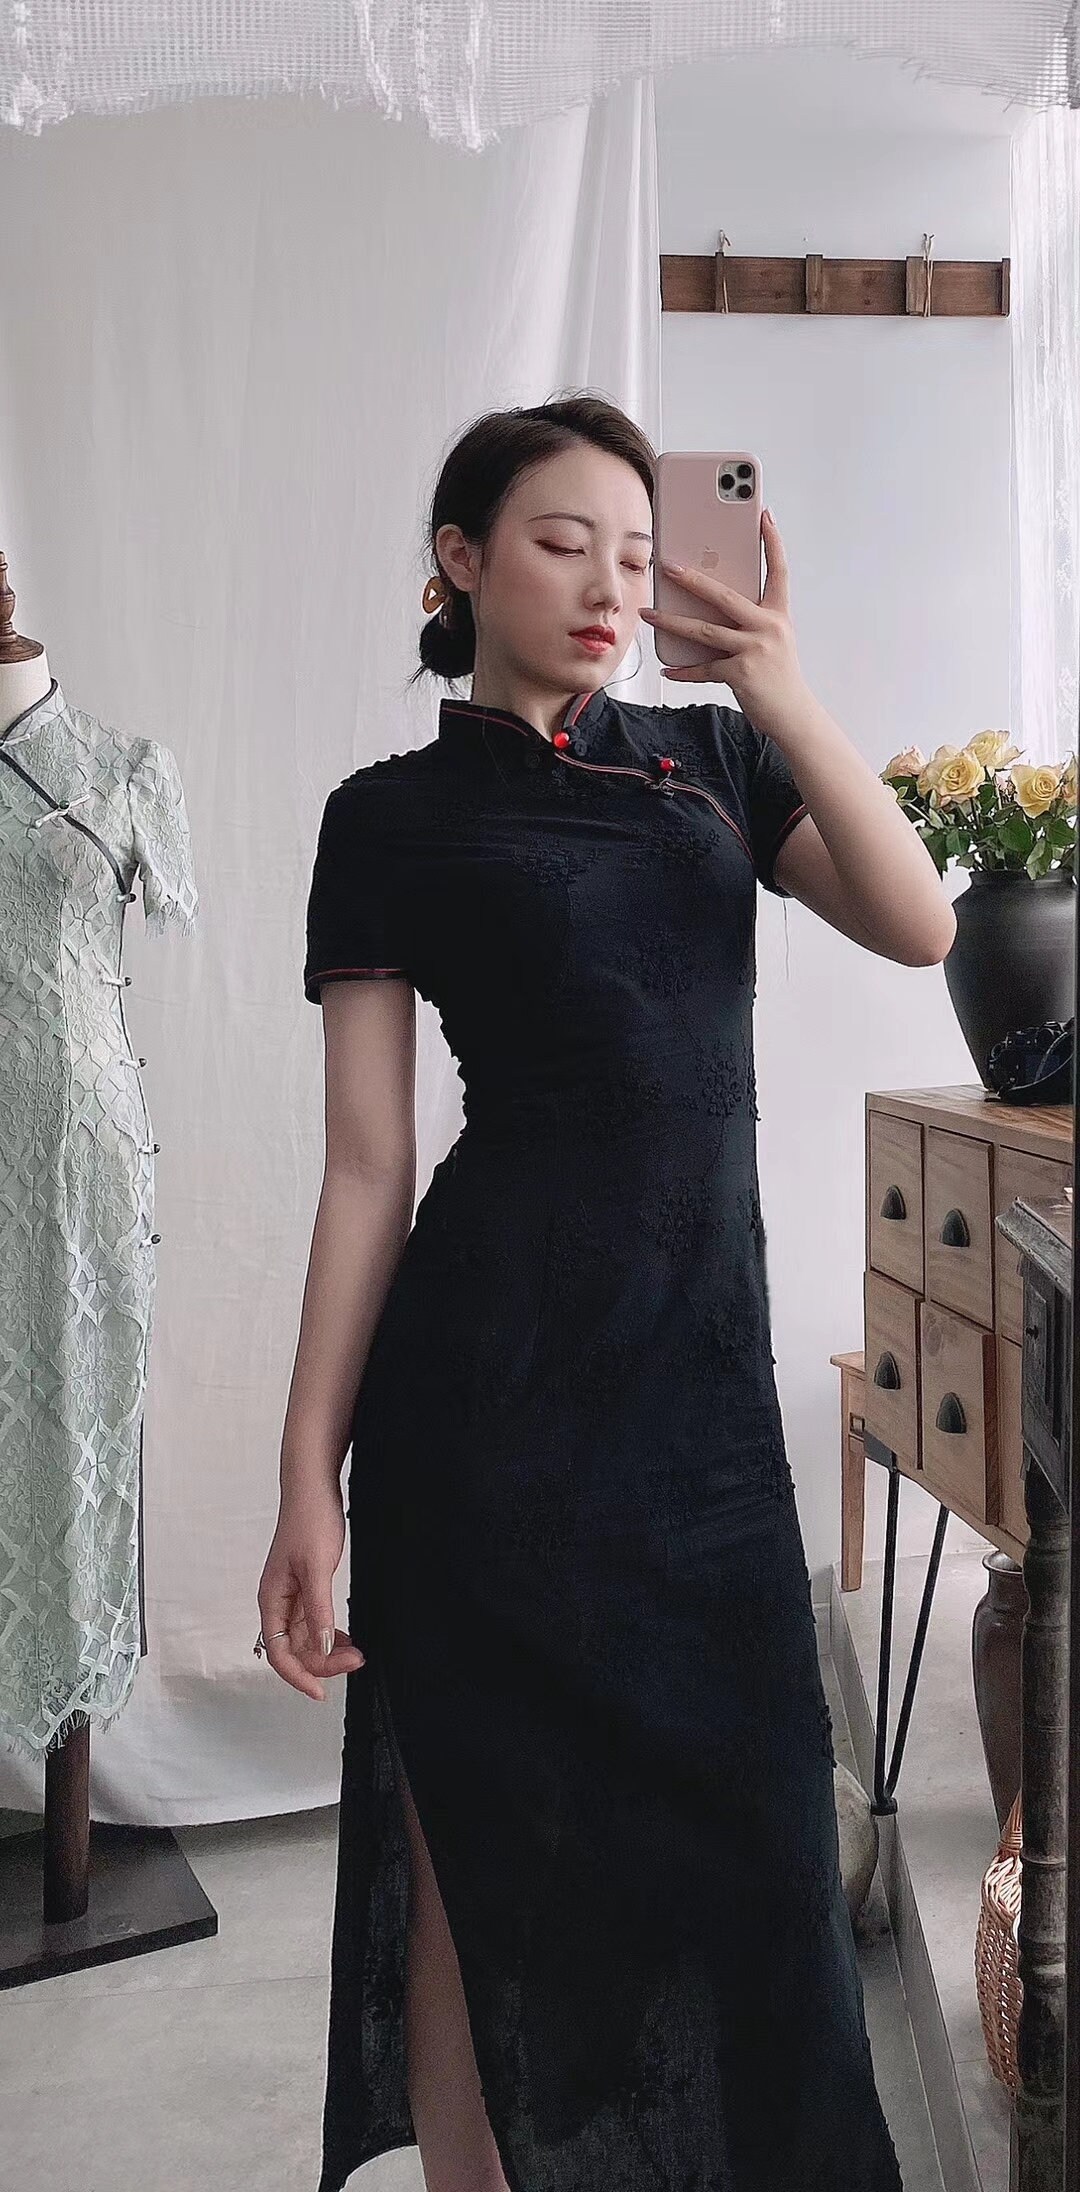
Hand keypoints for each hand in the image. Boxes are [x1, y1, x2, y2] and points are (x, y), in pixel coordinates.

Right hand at [257, 1486, 365, 1701]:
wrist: (314, 1489)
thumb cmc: (309, 1520)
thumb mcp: (317, 1567)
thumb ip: (318, 1609)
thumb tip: (321, 1647)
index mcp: (271, 1599)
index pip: (278, 1653)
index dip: (298, 1676)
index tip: (321, 1693)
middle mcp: (278, 1603)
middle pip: (294, 1651)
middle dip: (322, 1662)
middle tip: (357, 1659)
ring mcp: (292, 1598)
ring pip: (306, 1640)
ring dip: (328, 1652)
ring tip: (357, 1653)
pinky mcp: (306, 1589)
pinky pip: (314, 1625)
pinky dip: (330, 1636)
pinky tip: (348, 1638)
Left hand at [640, 509, 809, 740]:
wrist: (793, 714)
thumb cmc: (779, 677)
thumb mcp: (773, 641)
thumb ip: (749, 622)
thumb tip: (711, 610)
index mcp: (778, 615)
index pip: (778, 571)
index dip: (773, 542)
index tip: (764, 516)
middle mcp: (768, 628)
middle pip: (725, 596)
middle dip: (694, 579)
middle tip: (669, 566)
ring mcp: (755, 650)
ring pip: (704, 631)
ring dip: (672, 622)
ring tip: (648, 614)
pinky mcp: (741, 674)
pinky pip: (704, 669)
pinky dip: (683, 670)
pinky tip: (667, 668)